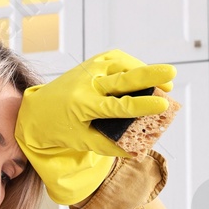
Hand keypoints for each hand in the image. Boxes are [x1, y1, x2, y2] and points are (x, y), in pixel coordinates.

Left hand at [16, 49, 176, 203]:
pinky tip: (144, 73)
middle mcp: (87, 84)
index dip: (142, 105)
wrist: (37, 110)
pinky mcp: (92, 63)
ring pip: (121, 64)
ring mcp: (89, 70)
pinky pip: (117, 59)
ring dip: (143, 70)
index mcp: (83, 106)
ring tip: (162, 81)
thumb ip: (109, 146)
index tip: (162, 105)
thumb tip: (137, 149)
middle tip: (171, 73)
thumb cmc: (61, 128)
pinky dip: (132, 64)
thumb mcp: (82, 142)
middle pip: (122, 77)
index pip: (118, 106)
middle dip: (149, 74)